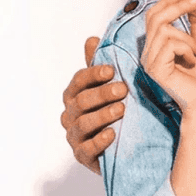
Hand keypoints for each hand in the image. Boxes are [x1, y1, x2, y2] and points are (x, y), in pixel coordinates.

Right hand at [61, 36, 128, 173]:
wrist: (124, 145)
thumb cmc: (115, 109)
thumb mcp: (110, 87)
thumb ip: (100, 66)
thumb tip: (92, 38)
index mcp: (75, 94)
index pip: (79, 81)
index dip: (93, 74)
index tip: (111, 70)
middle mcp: (70, 114)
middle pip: (80, 101)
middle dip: (101, 94)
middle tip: (123, 89)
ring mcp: (75, 136)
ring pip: (83, 124)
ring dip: (102, 115)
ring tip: (122, 110)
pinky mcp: (82, 156)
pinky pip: (86, 149)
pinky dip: (98, 141)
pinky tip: (112, 134)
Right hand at [141, 0, 195, 115]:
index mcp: (155, 46)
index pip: (154, 15)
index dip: (169, 0)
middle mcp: (148, 53)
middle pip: (155, 17)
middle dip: (178, 5)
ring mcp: (148, 62)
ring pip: (164, 29)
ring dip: (188, 37)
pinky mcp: (154, 70)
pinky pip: (170, 44)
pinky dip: (187, 48)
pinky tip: (194, 60)